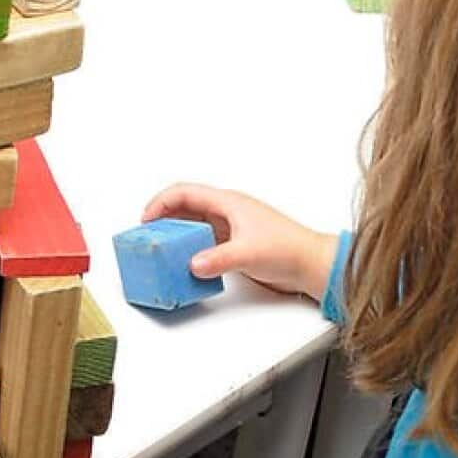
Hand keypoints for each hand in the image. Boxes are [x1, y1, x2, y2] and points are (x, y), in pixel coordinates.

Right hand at [142, 184, 338, 300]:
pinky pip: (204, 243)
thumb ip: (218, 259)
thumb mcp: (248, 253)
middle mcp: (228, 212)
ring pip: (194, 226)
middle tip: (148, 238)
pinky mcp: (235, 246)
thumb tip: (194, 264)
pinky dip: (190, 250)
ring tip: (161, 251)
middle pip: (186, 208)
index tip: (146, 220)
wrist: (311, 265)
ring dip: (176, 236)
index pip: (185, 193)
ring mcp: (231, 229)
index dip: (161, 202)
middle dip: (163, 220)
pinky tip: (185, 263)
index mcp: (229, 203)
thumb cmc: (289, 249)